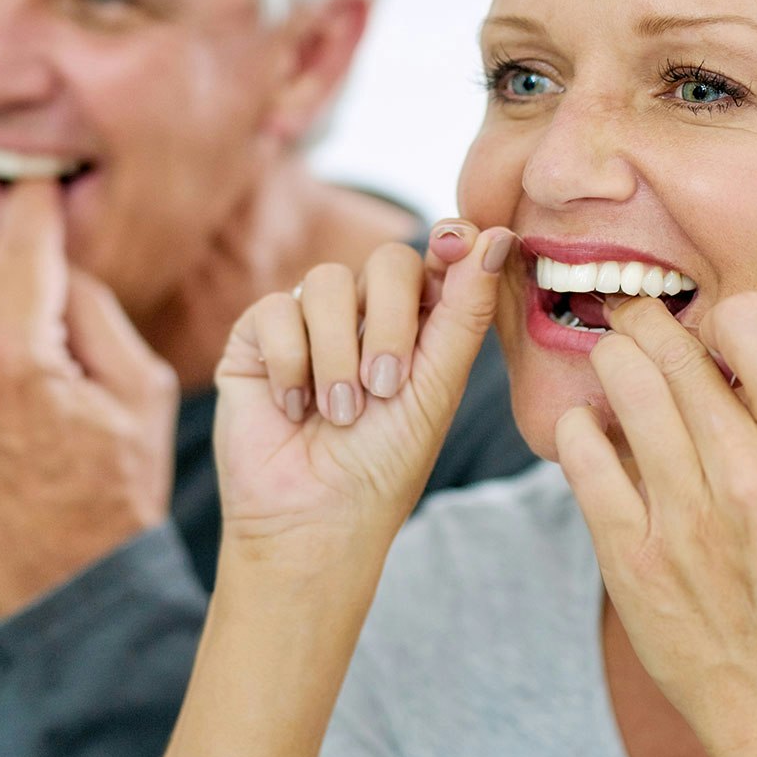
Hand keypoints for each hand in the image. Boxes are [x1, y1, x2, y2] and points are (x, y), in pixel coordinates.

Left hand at [0, 179, 179, 618]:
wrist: (73, 595)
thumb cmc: (124, 487)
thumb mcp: (145, 388)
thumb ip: (93, 307)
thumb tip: (55, 262)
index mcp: (15, 357)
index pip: (19, 247)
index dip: (32, 206)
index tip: (36, 180)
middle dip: (13, 281)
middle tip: (56, 313)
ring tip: (37, 386)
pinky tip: (8, 423)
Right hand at [212, 221, 515, 576]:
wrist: (314, 521)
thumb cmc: (384, 465)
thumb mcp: (436, 388)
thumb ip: (465, 311)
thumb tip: (499, 235)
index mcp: (421, 322)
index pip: (439, 256)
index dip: (451, 241)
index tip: (456, 244)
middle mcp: (366, 313)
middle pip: (388, 260)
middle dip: (390, 321)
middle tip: (384, 386)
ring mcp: (310, 321)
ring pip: (327, 282)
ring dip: (337, 355)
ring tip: (338, 413)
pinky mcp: (258, 337)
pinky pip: (276, 310)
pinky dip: (290, 363)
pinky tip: (293, 409)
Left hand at [555, 291, 756, 756]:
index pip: (755, 320)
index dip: (725, 318)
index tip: (712, 336)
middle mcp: (750, 474)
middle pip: (673, 345)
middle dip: (644, 320)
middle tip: (632, 319)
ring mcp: (685, 517)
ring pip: (620, 381)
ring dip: (610, 360)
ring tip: (613, 366)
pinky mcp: (630, 555)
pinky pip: (582, 452)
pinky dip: (580, 427)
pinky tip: (593, 432)